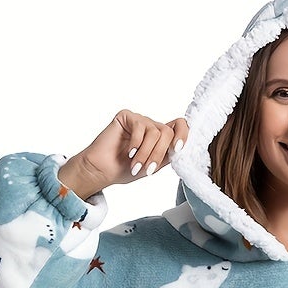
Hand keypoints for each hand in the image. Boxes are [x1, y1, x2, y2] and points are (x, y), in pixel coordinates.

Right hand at [58, 111, 190, 200]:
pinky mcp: (127, 116)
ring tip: (135, 166)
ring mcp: (139, 120)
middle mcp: (151, 126)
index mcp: (160, 138)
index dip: (183, 134)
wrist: (102, 171)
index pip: (179, 126)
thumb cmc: (125, 170)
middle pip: (167, 132)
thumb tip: (185, 148)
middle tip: (148, 170)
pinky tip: (128, 153)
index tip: (178, 149)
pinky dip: (136, 144)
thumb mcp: (153, 166)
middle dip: (159, 154)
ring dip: (146, 153)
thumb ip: (168, 155)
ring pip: (155, 132)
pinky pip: (140, 127)